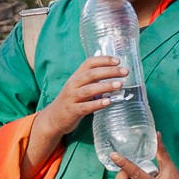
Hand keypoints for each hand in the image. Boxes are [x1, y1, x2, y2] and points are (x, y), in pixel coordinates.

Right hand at [27, 56, 130, 170]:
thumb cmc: (71, 101)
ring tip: (119, 85)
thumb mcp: (79, 87)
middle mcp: (73, 85)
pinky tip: (108, 102)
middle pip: (91, 74)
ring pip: (89, 89)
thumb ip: (92, 80)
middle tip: (125, 72)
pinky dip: (97, 104)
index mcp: (76, 77)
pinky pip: (85, 107)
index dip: (103, 60)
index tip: (118, 61)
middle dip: (109, 71)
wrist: (53, 118)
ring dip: (105, 86)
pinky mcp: (72, 111)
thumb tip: (113, 72)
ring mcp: (71, 98)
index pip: (89, 63)